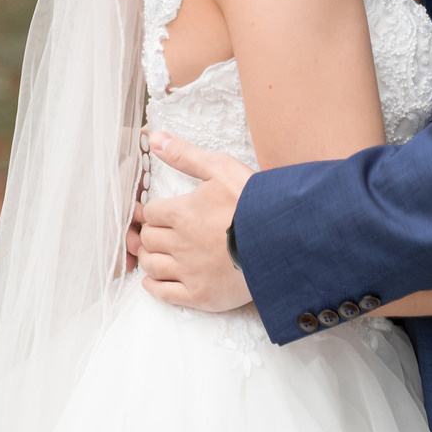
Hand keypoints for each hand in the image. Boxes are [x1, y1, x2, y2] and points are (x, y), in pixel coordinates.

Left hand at [135, 132, 254, 311]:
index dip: (151, 211)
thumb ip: (185, 154)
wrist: (282, 241)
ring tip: (155, 253)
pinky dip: (153, 286)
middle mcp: (179, 243)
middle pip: (148, 239)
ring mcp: (189, 272)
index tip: (153, 212)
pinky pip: (164, 294)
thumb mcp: (221, 168)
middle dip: (149, 233)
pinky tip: (153, 280)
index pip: (150, 212)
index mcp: (181, 212)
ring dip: (148, 257)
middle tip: (154, 232)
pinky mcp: (200, 295)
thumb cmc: (254, 202)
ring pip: (151, 265)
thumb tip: (154, 137)